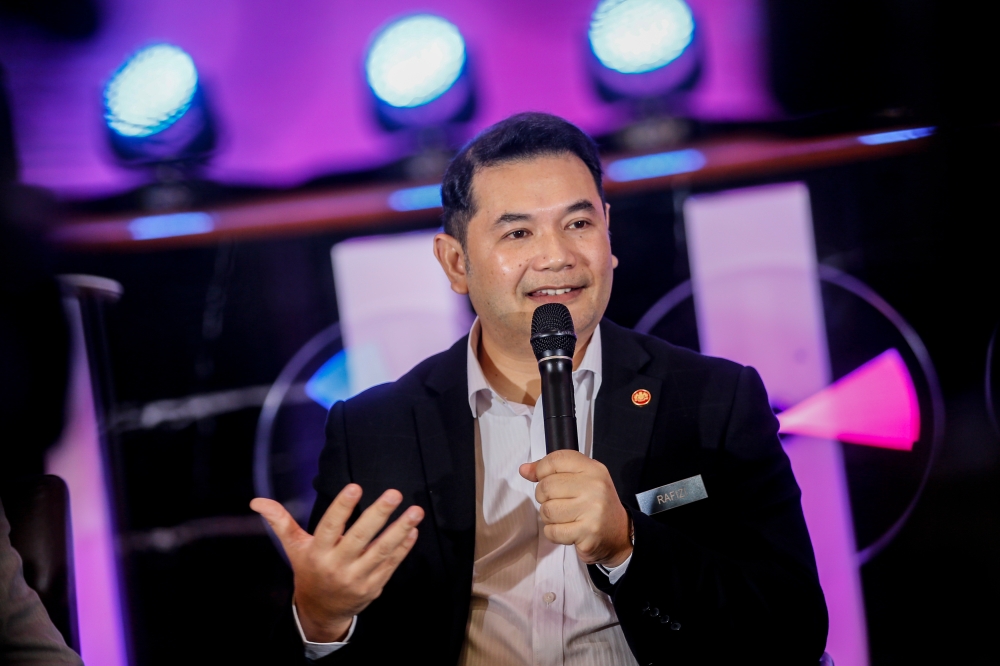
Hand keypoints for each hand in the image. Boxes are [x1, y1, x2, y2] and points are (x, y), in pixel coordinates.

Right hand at [250, 484, 423, 641]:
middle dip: (379, 515)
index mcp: (318, 553)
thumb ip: (281, 522)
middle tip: (394, 494)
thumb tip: (257, 500)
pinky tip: (413, 530)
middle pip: (360, 537)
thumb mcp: (295, 547)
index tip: (355, 487)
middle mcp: (337, 566)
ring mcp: (357, 578)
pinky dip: (404, 548)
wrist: (321, 611)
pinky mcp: (373, 586)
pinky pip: (391, 565)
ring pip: (381, 552)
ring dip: (400, 530)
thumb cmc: (309, 570)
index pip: (330, 527)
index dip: (342, 508)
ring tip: (415, 510)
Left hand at [519, 450, 630, 566]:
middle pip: (546, 487)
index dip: (541, 469)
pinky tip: (567, 530)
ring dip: (549, 517)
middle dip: (544, 498)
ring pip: (547, 511)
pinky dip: (554, 533)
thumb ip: (552, 471)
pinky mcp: (587, 533)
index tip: (542, 478)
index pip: (555, 460)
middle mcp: (594, 487)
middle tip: (558, 502)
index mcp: (593, 469)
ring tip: (564, 517)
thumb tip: (524, 469)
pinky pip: (552, 532)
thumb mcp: (580, 479)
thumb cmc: (594, 504)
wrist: (620, 534)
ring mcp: (592, 510)